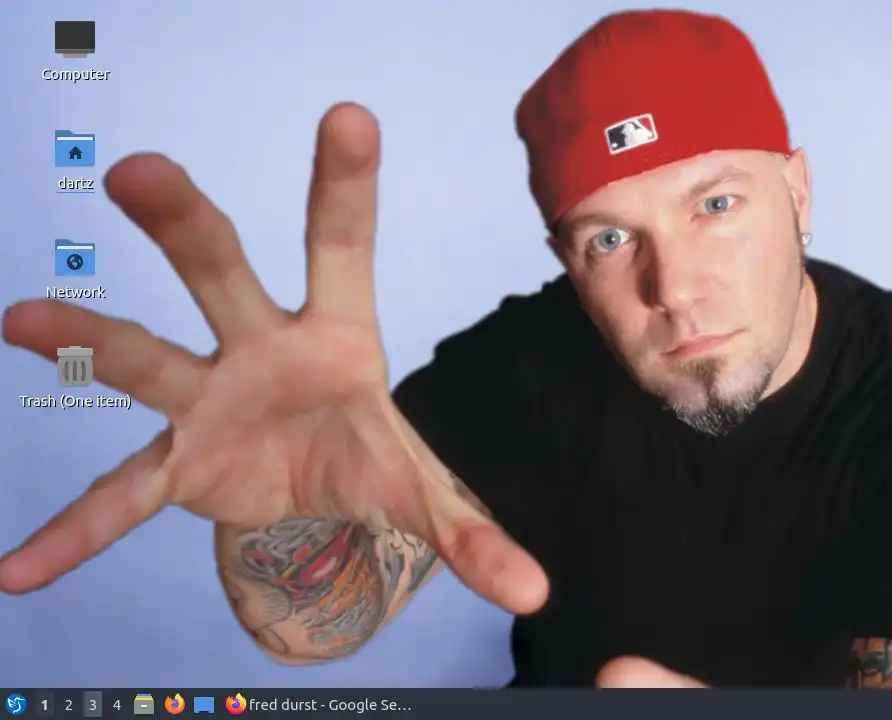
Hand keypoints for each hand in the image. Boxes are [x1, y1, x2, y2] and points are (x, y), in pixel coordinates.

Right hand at [0, 104, 547, 614]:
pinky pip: (120, 495)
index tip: (350, 115)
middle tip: (139, 170)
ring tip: (23, 315)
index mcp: (338, 334)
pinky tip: (19, 569)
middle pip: (219, 271)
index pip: (343, 245)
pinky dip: (75, 532)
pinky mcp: (179, 461)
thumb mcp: (422, 493)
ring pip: (147, 356)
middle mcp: (261, 346)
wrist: (315, 492)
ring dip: (89, 337)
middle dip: (183, 224)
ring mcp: (208, 398)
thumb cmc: (366, 455)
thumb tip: (535, 593)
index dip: (346, 182)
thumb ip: (471, 536)